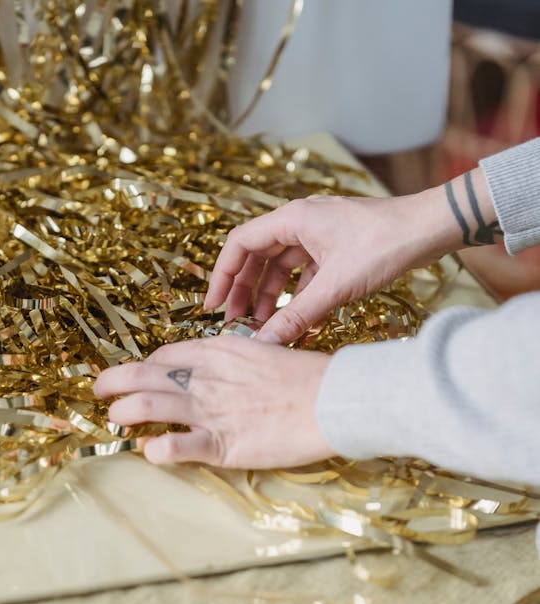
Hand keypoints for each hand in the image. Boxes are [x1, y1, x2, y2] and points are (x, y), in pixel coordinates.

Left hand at [93, 336, 334, 468]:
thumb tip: (223, 373)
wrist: (335, 398)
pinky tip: (148, 451)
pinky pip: (178, 446)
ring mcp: (210, 410)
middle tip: (99, 392)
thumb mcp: (266, 353)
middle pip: (143, 375)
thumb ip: (237, 362)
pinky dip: (156, 448)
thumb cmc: (309, 378)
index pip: (166, 355)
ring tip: (114, 421)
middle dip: (113, 382)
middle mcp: (205, 377)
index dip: (144, 366)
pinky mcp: (221, 443)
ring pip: (147, 405)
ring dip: (122, 412)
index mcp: (218, 352)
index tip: (136, 375)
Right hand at [204, 186, 459, 343]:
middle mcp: (301, 222)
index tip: (213, 306)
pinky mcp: (336, 248)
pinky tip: (296, 319)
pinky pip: (305, 272)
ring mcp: (319, 234)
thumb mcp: (336, 286)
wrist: (431, 229)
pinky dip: (297, 295)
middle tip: (236, 323)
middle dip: (245, 291)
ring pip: (281, 266)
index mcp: (293, 219)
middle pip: (258, 257)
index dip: (223, 276)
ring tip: (264, 326)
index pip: (240, 244)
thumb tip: (265, 343)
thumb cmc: (385, 244)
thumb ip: (297, 316)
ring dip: (271, 296)